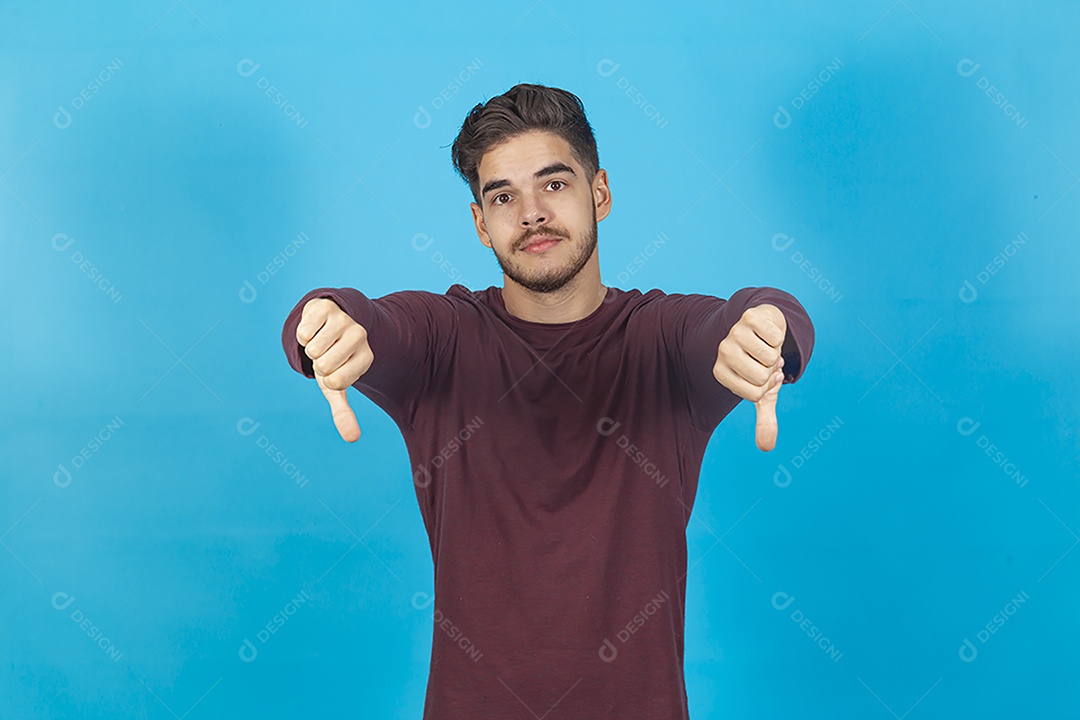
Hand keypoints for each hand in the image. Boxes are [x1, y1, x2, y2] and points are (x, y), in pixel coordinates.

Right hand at [296, 298, 373, 441]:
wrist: (329, 322)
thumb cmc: (333, 358)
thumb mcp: (336, 385)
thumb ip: (344, 412)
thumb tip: (353, 439)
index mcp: (367, 357)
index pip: (337, 382)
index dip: (327, 378)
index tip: (334, 369)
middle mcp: (360, 336)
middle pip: (323, 365)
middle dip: (317, 363)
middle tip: (326, 353)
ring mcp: (344, 320)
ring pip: (313, 349)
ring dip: (310, 348)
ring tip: (321, 340)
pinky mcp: (325, 307)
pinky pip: (304, 332)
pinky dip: (302, 334)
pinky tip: (314, 327)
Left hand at [712, 304, 787, 451]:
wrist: (762, 326)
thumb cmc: (760, 361)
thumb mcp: (763, 391)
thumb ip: (764, 419)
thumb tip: (766, 448)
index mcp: (721, 373)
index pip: (754, 394)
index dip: (766, 386)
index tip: (762, 376)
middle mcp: (722, 352)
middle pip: (762, 376)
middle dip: (773, 370)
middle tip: (765, 360)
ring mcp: (733, 333)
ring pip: (771, 356)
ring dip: (777, 351)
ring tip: (765, 346)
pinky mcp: (748, 316)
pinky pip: (776, 336)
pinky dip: (780, 335)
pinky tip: (768, 332)